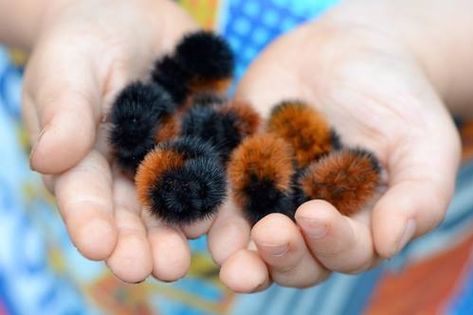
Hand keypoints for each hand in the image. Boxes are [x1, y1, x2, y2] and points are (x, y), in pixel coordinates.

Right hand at [22, 0, 251, 282]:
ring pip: (175, 203)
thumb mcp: (67, 70)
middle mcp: (126, 172)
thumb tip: (46, 161)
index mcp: (84, 162)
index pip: (84, 198)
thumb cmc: (85, 42)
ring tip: (189, 256)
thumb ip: (63, 113)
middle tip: (155, 268)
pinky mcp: (202, 142)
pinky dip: (220, 191)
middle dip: (143, 243)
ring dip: (181, 230)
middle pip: (133, 214)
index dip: (91, 223)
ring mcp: (167, 160)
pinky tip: (227, 213)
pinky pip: (213, 169)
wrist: (129, 15)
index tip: (99, 247)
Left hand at [218, 3, 463, 290]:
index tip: (315, 214)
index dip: (331, 243)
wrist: (350, 52)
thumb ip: (419, 195)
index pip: (344, 251)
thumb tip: (392, 241)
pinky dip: (207, 206)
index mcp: (355, 223)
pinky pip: (218, 195)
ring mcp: (269, 196)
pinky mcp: (236, 168)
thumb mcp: (424, 141)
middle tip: (269, 235)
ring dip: (237, 252)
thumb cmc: (396, 98)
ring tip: (228, 252)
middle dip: (280, 255)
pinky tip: (199, 207)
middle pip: (293, 258)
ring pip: (249, 240)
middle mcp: (308, 219)